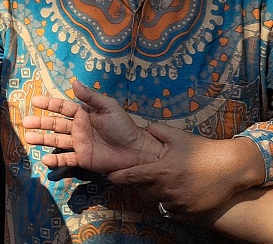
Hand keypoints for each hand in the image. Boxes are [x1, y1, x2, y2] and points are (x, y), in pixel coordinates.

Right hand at [22, 79, 161, 173]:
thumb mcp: (108, 107)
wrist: (137, 151)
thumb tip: (73, 82)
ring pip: (56, 140)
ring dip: (42, 139)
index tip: (34, 101)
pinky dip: (55, 160)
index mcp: (83, 114)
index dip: (48, 104)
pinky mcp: (83, 159)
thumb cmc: (124, 127)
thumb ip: (90, 96)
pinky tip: (45, 159)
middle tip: (25, 122)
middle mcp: (78, 128)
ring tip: (29, 139)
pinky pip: (66, 159)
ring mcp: (79, 144)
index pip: (62, 107)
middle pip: (55, 124)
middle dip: (40, 123)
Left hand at [108, 123, 266, 215]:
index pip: (130, 177)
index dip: (118, 177)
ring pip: (157, 202)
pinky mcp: (190, 213)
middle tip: (148, 176)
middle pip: (142, 191)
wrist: (230, 168)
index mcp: (160, 171)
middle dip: (141, 185)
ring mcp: (179, 203)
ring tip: (165, 184)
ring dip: (156, 194)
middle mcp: (167, 189)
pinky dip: (171, 204)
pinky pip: (172, 212)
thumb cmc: (201, 150)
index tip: (111, 177)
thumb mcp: (177, 136)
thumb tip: (141, 128)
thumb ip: (156, 131)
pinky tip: (178, 193)